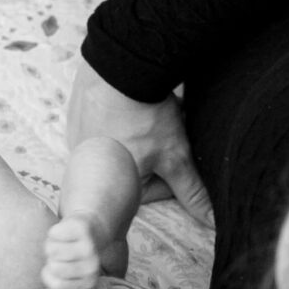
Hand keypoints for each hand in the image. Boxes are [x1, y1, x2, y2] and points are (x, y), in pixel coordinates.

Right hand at [40, 216, 106, 288]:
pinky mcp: (82, 229)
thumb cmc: (75, 255)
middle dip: (52, 259)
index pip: (58, 286)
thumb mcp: (70, 275)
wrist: (95, 228)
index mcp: (89, 281)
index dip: (51, 276)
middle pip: (54, 267)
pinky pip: (54, 233)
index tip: (59, 267)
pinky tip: (66, 232)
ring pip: (52, 250)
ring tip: (63, 242)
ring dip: (52, 244)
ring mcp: (88, 247)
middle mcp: (92, 266)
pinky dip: (55, 232)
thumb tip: (56, 280)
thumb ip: (59, 282)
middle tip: (62, 253)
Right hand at [66, 58, 210, 224]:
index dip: (172, 168)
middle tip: (168, 129)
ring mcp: (78, 138)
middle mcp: (87, 166)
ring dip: (142, 130)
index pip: (152, 188)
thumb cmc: (143, 117)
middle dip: (157, 149)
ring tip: (155, 111)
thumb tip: (211, 222)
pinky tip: (135, 99)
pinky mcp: (76, 112)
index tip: (178, 149)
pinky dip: (122, 112)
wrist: (119, 65)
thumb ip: (192, 192)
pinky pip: (105, 120)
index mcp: (108, 184)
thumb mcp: (174, 157)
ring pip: (123, 141)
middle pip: (138, 164)